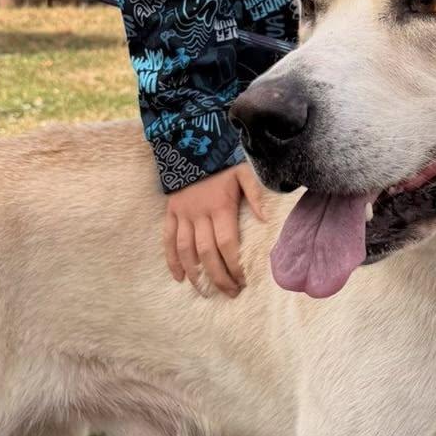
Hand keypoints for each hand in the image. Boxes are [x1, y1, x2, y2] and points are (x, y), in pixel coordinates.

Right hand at [165, 161, 268, 297]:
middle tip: (230, 293)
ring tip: (205, 291)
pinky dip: (171, 260)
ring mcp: (183, 215)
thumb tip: (266, 220)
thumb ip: (256, 195)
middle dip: (219, 277)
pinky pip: (168, 239)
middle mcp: (200, 214)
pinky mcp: (171, 212)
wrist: (192, 141)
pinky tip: (178, 277)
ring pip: (186, 251)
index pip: (227, 245)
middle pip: (207, 253)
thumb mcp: (245, 172)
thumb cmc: (224, 161)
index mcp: (220, 207)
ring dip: (196, 274)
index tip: (243, 281)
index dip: (234, 266)